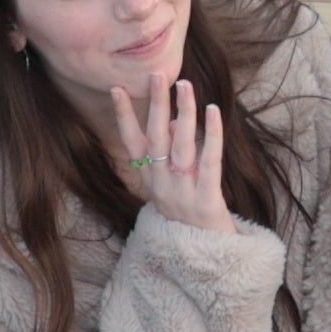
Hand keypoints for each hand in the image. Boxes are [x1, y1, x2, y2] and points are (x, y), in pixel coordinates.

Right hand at [115, 67, 230, 234]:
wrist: (202, 257)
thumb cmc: (187, 213)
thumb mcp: (171, 184)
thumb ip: (172, 152)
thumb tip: (176, 120)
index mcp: (149, 179)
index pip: (131, 142)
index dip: (124, 115)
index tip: (117, 88)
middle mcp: (161, 184)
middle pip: (155, 137)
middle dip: (155, 104)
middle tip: (156, 75)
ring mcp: (182, 192)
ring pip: (180, 145)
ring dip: (182, 112)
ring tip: (184, 85)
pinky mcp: (205, 199)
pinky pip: (208, 161)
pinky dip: (211, 134)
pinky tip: (213, 111)